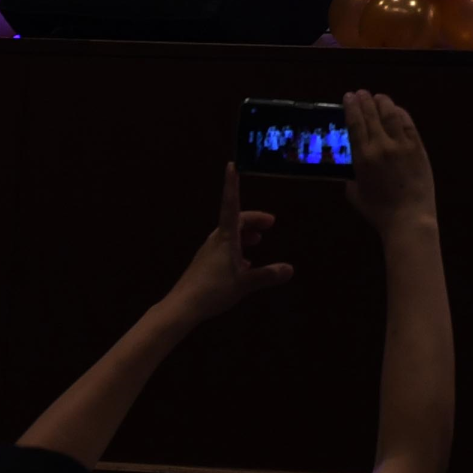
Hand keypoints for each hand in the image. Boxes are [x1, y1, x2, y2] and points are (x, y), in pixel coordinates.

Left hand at [151, 164, 295, 330]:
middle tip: (269, 224)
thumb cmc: (213, 289)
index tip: (232, 166)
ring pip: (228, 235)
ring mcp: (208, 252)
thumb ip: (267, 275)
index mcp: (225, 237)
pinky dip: (236, 249)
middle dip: (252, 220)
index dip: (232, 185)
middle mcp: (215, 240)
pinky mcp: (204, 265)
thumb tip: (290, 269)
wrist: (182, 307)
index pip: (231, 205)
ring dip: (244, 234)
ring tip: (258, 242)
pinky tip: (245, 265)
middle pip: (234, 220)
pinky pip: (223, 248)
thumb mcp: (245, 283)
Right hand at [342, 90, 436, 233]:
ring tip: (378, 97)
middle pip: (371, 114)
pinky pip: (408, 124)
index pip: (355, 124)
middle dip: (365, 100)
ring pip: (391, 114)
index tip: (349, 97)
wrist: (409, 218)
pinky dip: (401, 113)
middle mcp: (381, 146)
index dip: (351, 107)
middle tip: (361, 93)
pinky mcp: (418, 147)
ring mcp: (402, 144)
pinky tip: (396, 110)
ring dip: (383, 102)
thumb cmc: (379, 211)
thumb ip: (351, 178)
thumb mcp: (355, 195)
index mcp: (362, 157)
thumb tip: (352, 171)